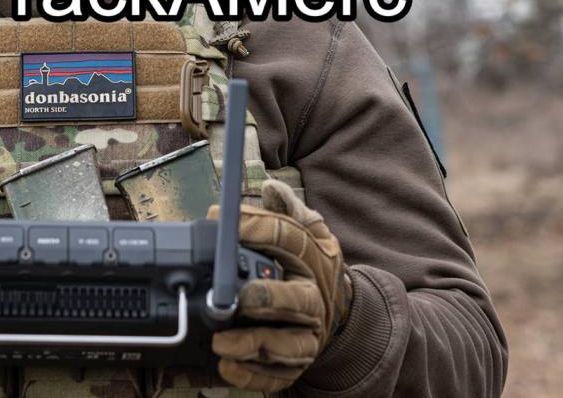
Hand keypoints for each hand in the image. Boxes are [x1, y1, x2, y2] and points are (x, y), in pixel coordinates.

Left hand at [211, 179, 353, 392]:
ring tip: (222, 343)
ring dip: (255, 344)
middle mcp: (315, 299)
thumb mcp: (310, 233)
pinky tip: (228, 368)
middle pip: (297, 301)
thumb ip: (290, 212)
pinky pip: (277, 375)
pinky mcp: (297, 364)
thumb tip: (272, 188)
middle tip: (240, 297)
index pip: (290, 240)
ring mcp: (308, 335)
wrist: (342, 311)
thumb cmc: (312, 267)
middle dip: (269, 298)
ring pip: (288, 344)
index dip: (257, 228)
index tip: (221, 219)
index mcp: (315, 260)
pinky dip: (253, 375)